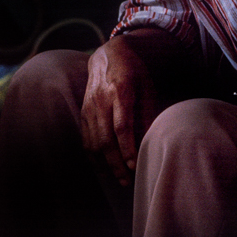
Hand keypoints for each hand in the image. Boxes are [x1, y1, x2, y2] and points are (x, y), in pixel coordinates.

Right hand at [79, 37, 155, 186]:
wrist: (109, 55)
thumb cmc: (135, 72)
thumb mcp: (148, 87)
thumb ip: (149, 113)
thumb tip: (152, 140)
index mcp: (120, 91)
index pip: (121, 126)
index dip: (127, 148)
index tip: (134, 165)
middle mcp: (101, 100)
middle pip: (105, 139)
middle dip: (116, 164)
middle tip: (127, 181)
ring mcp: (89, 106)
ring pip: (93, 141)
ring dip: (105, 164)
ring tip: (118, 179)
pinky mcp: (83, 112)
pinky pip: (86, 138)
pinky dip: (93, 155)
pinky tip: (103, 167)